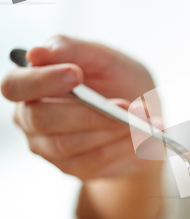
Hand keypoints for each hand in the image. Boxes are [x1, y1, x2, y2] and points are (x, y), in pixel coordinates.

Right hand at [1, 35, 162, 218]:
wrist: (145, 119)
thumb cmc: (119, 82)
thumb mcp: (106, 58)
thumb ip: (73, 50)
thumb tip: (36, 53)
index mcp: (32, 84)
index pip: (16, 85)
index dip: (42, 81)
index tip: (75, 74)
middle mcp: (31, 118)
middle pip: (41, 120)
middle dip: (87, 112)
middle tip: (125, 104)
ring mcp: (50, 148)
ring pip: (68, 144)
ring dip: (111, 129)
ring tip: (143, 117)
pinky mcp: (74, 168)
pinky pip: (95, 161)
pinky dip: (124, 146)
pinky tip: (145, 134)